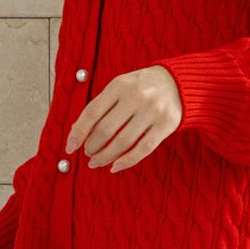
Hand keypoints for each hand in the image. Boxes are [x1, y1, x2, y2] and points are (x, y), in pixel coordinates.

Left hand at [64, 65, 181, 172]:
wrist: (180, 81)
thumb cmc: (142, 87)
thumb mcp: (120, 86)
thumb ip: (100, 105)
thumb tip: (75, 132)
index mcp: (119, 84)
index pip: (92, 112)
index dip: (78, 132)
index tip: (69, 147)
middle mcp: (136, 96)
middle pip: (105, 130)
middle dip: (91, 146)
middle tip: (87, 154)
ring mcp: (152, 111)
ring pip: (122, 142)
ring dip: (105, 157)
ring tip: (96, 162)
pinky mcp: (166, 125)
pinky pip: (143, 149)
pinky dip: (126, 161)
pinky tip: (115, 167)